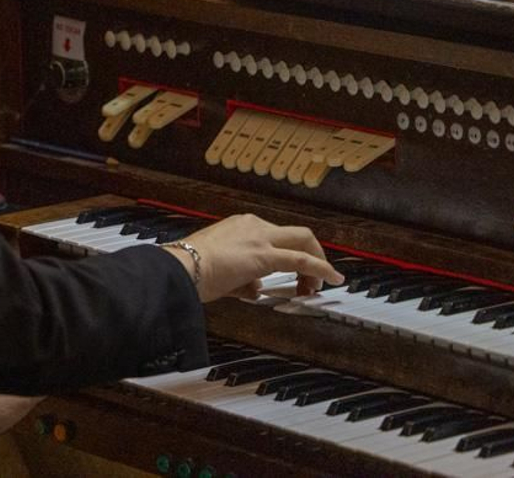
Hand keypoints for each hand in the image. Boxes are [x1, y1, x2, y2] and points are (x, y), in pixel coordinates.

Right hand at [166, 214, 342, 302]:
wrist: (182, 268)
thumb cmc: (191, 270)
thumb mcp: (221, 271)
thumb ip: (243, 279)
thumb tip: (256, 289)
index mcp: (241, 226)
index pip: (276, 236)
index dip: (290, 255)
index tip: (294, 273)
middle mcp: (253, 225)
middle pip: (297, 233)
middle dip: (313, 253)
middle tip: (314, 278)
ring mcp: (260, 237)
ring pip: (303, 240)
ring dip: (316, 263)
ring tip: (317, 287)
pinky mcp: (264, 255)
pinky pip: (301, 259)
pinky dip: (320, 268)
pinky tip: (331, 279)